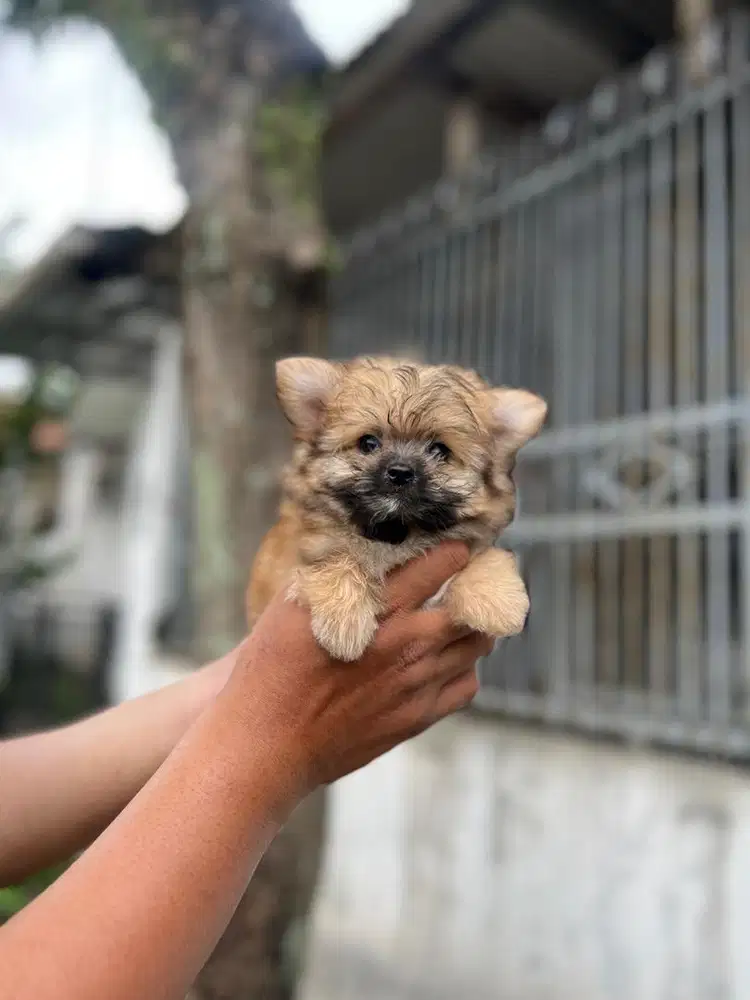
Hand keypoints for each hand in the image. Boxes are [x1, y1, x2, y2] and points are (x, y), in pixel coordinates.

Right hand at [221, 542, 491, 795]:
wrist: (268, 743)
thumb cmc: (272, 667)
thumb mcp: (294, 604)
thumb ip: (335, 573)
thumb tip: (360, 545)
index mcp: (379, 609)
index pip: (439, 565)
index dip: (454, 551)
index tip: (458, 545)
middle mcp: (408, 644)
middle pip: (473, 606)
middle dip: (478, 587)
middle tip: (475, 578)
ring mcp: (417, 684)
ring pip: (476, 646)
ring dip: (473, 626)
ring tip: (461, 617)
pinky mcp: (417, 718)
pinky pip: (466, 686)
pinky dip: (463, 669)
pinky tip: (445, 662)